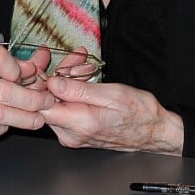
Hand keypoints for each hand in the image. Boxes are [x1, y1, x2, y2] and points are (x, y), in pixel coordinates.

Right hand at [0, 41, 54, 140]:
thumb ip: (1, 61)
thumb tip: (35, 66)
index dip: (16, 67)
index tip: (25, 74)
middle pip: (2, 89)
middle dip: (32, 97)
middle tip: (46, 100)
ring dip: (25, 117)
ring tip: (39, 117)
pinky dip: (3, 127)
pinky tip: (10, 123)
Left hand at [41, 76, 183, 153]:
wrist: (154, 131)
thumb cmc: (140, 114)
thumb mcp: (112, 94)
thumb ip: (79, 91)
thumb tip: (53, 84)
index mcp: (79, 124)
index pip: (41, 106)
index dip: (41, 83)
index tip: (50, 66)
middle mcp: (71, 134)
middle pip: (48, 101)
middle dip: (59, 74)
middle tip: (77, 59)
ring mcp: (72, 134)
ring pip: (57, 102)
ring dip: (67, 80)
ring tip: (86, 68)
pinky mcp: (76, 131)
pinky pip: (65, 107)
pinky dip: (72, 90)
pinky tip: (85, 79)